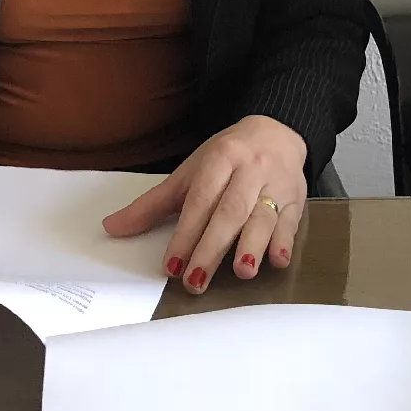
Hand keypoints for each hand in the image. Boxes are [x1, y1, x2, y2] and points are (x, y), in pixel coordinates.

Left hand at [101, 115, 308, 294]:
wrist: (276, 131)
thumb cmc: (228, 157)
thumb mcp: (190, 173)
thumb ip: (153, 204)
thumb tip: (113, 227)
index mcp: (220, 159)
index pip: (200, 200)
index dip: (186, 234)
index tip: (172, 266)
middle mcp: (250, 169)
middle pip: (230, 211)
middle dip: (213, 247)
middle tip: (196, 279)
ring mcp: (277, 183)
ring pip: (264, 216)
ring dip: (253, 245)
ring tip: (242, 271)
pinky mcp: (298, 198)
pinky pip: (292, 221)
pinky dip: (284, 242)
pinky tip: (277, 260)